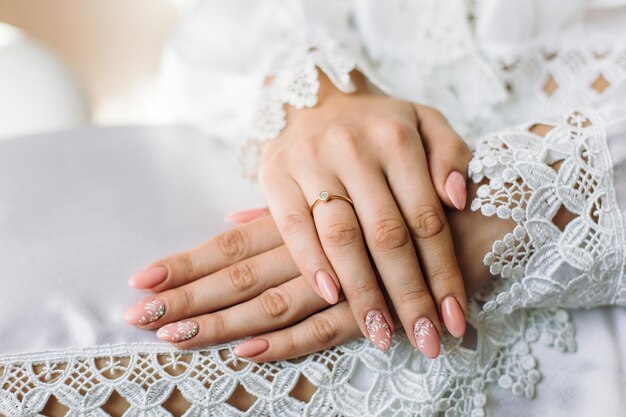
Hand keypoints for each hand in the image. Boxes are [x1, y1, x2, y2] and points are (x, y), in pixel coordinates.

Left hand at [123, 184, 504, 359]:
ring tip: (176, 339)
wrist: (485, 211)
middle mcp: (315, 245)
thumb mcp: (342, 198)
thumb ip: (285, 214)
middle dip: (189, 298)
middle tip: (138, 319)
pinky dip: (287, 342)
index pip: (231, 245)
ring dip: (224, 322)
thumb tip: (230, 219)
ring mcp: (346, 276)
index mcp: (304, 220)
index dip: (186, 263)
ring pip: (273, 301)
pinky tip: (250, 353)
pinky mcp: (378, 304)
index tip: (141, 283)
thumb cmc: (406, 201)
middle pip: (240, 274)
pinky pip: (327, 326)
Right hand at [255, 72, 471, 354]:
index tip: (455, 319)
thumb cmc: (376, 120)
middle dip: (409, 295)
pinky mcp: (276, 176)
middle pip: (388, 236)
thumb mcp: (424, 121)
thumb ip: (450, 154)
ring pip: (342, 237)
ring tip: (381, 335)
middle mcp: (355, 150)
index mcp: (397, 138)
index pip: (426, 218)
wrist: (311, 93)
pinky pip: (294, 227)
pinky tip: (331, 298)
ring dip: (363, 292)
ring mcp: (312, 163)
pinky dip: (312, 264)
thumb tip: (459, 198)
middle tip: (426, 342)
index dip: (443, 273)